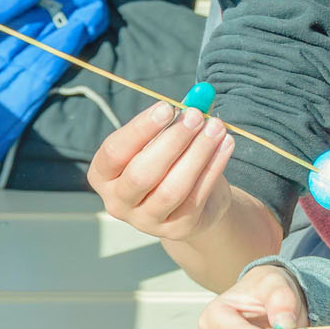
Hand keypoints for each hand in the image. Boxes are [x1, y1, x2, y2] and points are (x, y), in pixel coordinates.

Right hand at [88, 102, 233, 242]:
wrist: (191, 204)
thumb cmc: (169, 163)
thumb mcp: (162, 141)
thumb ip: (173, 121)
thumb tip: (196, 100)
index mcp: (103, 175)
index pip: (114, 152)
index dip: (140, 129)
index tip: (167, 107)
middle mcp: (118, 202)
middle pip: (142, 174)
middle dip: (172, 141)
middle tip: (195, 116)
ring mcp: (146, 220)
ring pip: (172, 188)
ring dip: (198, 153)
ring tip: (216, 127)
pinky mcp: (176, 229)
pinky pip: (197, 197)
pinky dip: (214, 167)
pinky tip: (226, 144)